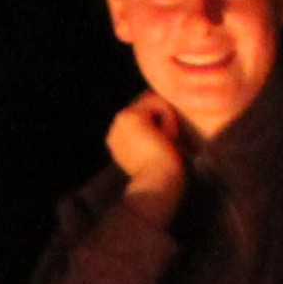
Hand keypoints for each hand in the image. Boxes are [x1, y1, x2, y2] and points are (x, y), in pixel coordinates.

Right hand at [105, 93, 189, 207]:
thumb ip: (153, 134)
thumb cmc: (165, 172)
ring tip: (164, 143)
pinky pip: (157, 101)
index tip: (162, 149)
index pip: (145, 114)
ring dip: (166, 121)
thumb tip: (164, 118)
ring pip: (152, 101)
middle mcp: (115, 129)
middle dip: (163, 120)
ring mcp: (119, 122)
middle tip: (165, 146)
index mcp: (119, 139)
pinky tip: (165, 138)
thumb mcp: (157, 150)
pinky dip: (168, 119)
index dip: (161, 124)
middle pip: (148, 104)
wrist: (160, 182)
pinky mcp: (130, 117)